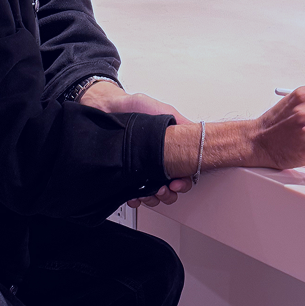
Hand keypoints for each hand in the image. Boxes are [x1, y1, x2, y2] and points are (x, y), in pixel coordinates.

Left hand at [78, 80, 192, 206]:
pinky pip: (132, 193)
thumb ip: (180, 122)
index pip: (182, 173)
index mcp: (168, 151)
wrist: (109, 107)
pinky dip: (134, 198)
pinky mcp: (126, 175)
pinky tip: (133, 196)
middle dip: (168, 194)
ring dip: (152, 198)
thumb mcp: (163, 111)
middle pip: (170, 188)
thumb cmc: (134, 107)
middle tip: (163, 189)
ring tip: (147, 193)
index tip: (177, 183)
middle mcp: (156, 163)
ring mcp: (141, 170)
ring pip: (153, 194)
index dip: (183, 182)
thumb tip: (196, 130)